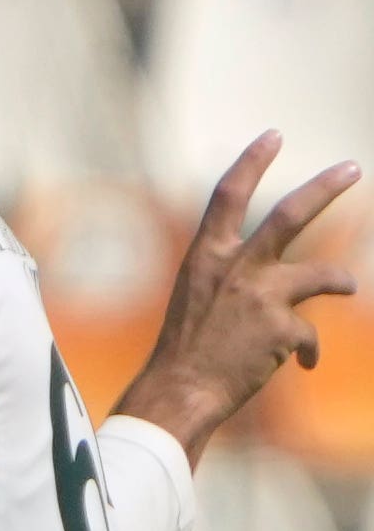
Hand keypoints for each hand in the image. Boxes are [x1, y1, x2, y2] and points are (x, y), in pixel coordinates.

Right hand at [113, 132, 358, 461]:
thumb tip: (274, 275)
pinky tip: (301, 364)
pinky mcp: (282, 329)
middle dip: (326, 188)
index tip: (273, 136)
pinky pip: (309, 336)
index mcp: (205, 257)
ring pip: (323, 275)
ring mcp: (262, 296)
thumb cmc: (183, 352)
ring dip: (341, 281)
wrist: (178, 394)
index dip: (251, 162)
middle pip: (291, 214)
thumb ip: (231, 278)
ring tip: (349, 286)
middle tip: (352, 169)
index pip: (228, 196)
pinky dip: (306, 350)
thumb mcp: (195, 300)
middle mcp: (236, 268)